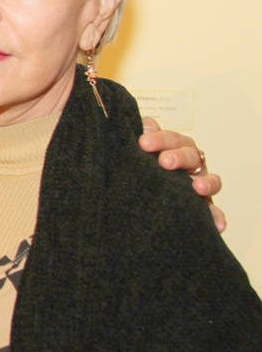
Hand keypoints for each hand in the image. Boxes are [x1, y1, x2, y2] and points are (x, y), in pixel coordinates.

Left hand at [139, 117, 224, 231]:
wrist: (134, 198)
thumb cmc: (140, 165)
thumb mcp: (138, 150)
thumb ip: (142, 136)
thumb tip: (145, 125)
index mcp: (174, 147)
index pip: (170, 139)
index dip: (159, 139)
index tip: (143, 142)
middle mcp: (189, 164)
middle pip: (190, 155)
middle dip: (179, 157)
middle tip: (164, 162)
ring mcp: (197, 184)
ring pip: (209, 180)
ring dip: (207, 183)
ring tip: (198, 188)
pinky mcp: (202, 207)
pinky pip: (213, 212)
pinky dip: (217, 217)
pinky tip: (217, 225)